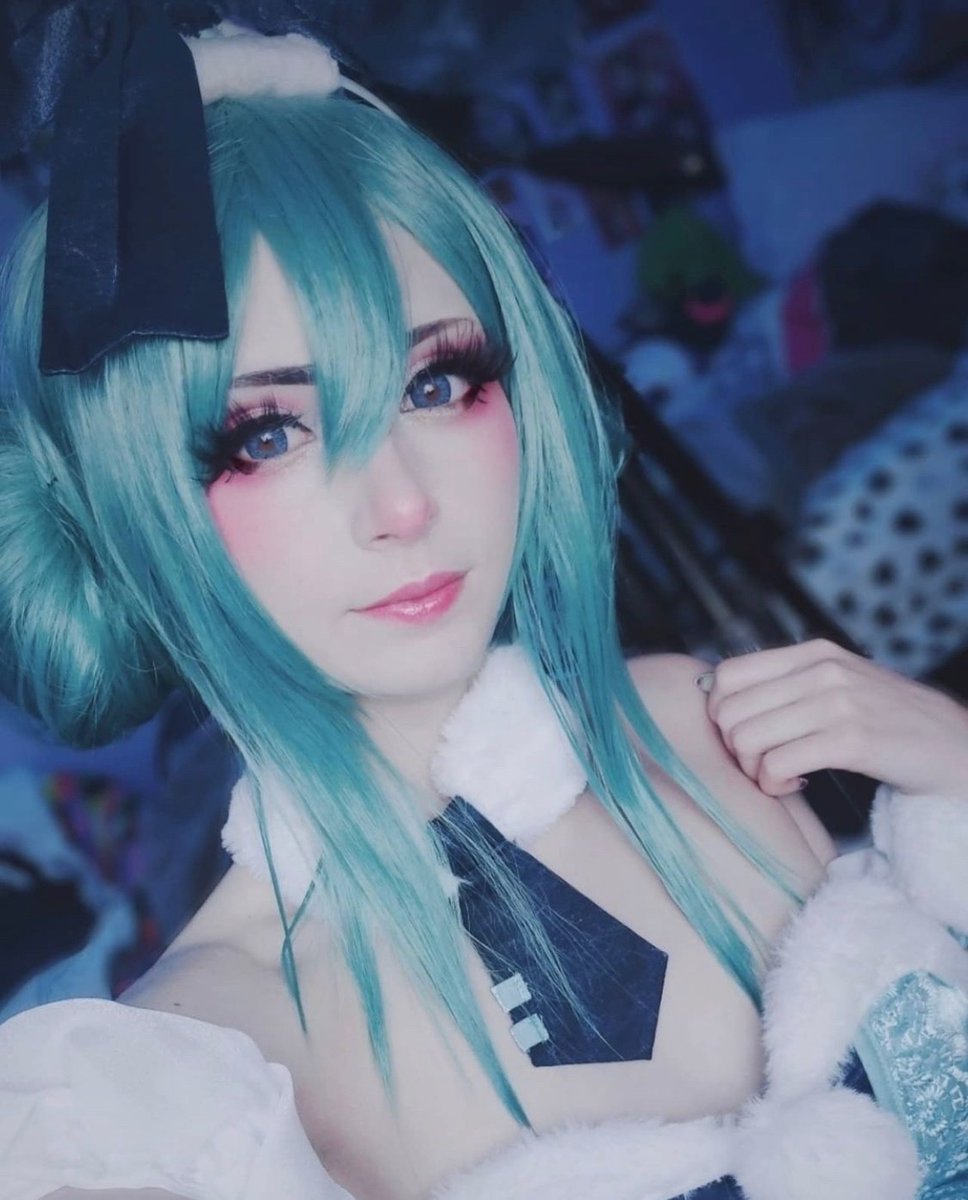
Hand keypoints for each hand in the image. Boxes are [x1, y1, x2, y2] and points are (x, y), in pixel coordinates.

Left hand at [701, 639, 967, 797]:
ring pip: (746, 739)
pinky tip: (797, 785)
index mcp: (813, 653)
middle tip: (761, 764)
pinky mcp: (852, 740)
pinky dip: (775, 785)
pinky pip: (777, 765)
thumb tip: (717, 696)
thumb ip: (789, 683)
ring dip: (754, 770)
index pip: (726, 674)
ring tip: (780, 776)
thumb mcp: (838, 684)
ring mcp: (838, 702)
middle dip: (734, 748)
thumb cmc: (888, 723)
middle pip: (729, 712)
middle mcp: (822, 670)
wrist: (956, 748)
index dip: (718, 713)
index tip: (742, 737)